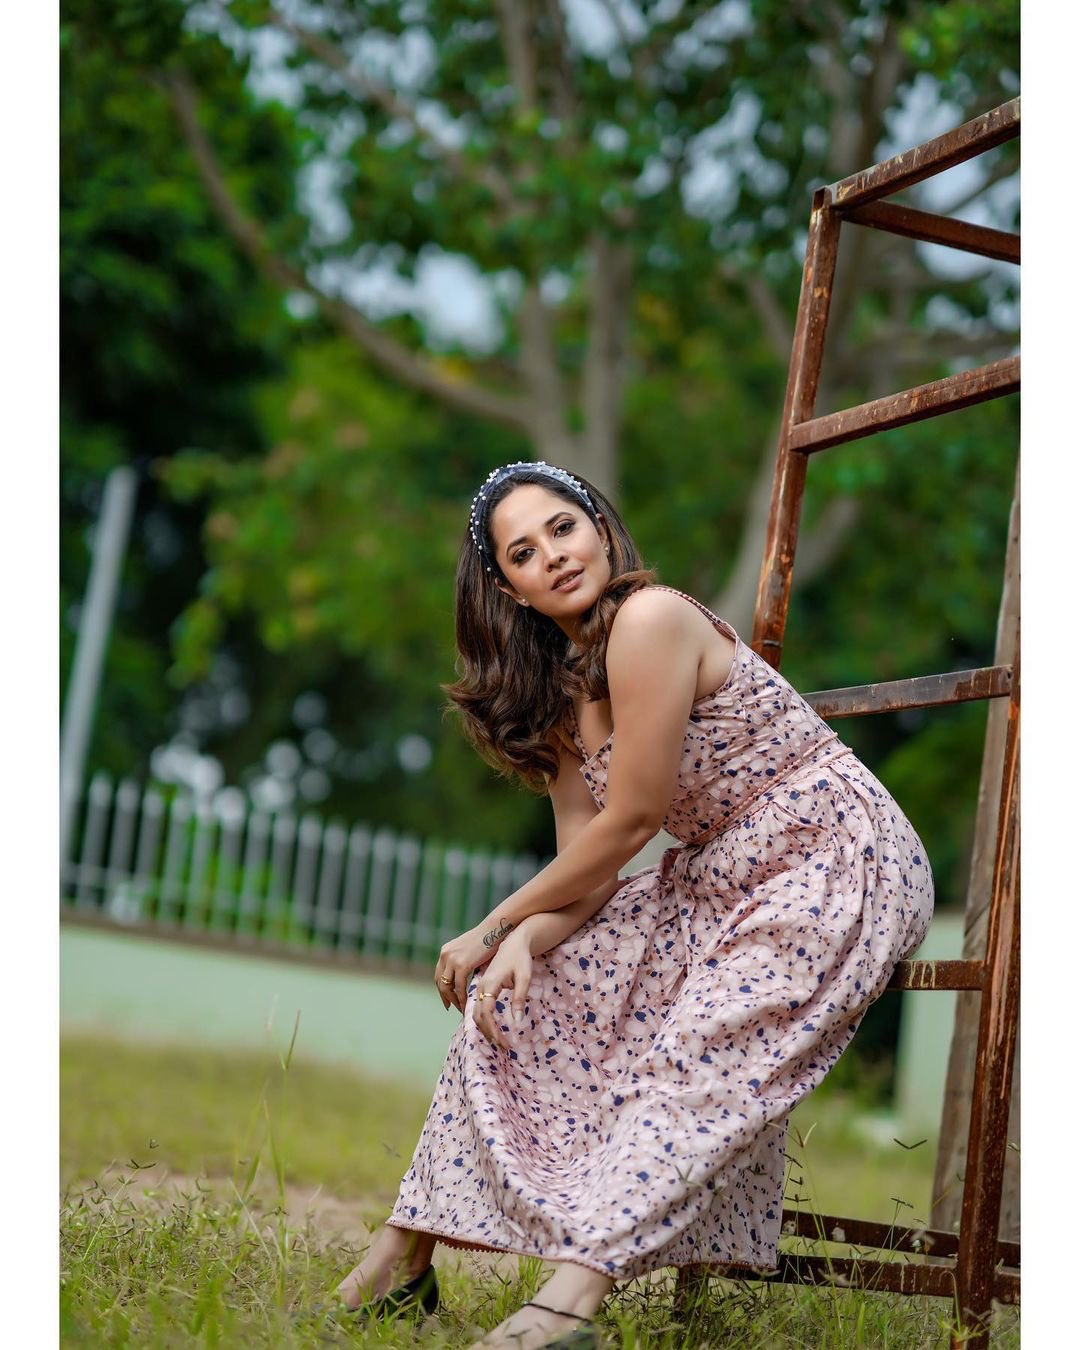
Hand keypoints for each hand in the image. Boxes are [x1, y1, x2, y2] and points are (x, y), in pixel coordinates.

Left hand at [434, 917, 514, 1012]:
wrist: (494, 929)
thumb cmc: (486, 939)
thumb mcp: (468, 949)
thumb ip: (462, 960)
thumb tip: (463, 975)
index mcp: (446, 951)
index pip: (438, 975)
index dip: (442, 989)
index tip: (447, 999)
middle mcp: (445, 955)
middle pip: (440, 982)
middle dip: (445, 997)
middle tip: (451, 1006)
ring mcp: (452, 959)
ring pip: (447, 987)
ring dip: (454, 1000)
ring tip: (461, 1008)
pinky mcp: (461, 964)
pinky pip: (459, 987)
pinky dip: (462, 997)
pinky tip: (466, 1003)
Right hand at [472, 931, 533, 1050]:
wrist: (514, 942)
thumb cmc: (521, 958)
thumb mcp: (524, 978)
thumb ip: (519, 998)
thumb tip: (517, 1022)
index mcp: (489, 984)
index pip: (486, 1013)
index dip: (493, 1030)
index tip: (504, 1043)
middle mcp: (481, 987)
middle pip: (477, 1016)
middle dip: (488, 1034)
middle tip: (503, 1047)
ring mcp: (480, 987)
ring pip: (475, 1013)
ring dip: (485, 1029)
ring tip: (499, 1041)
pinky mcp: (483, 987)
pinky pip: (478, 1007)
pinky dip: (483, 1021)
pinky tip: (493, 1028)